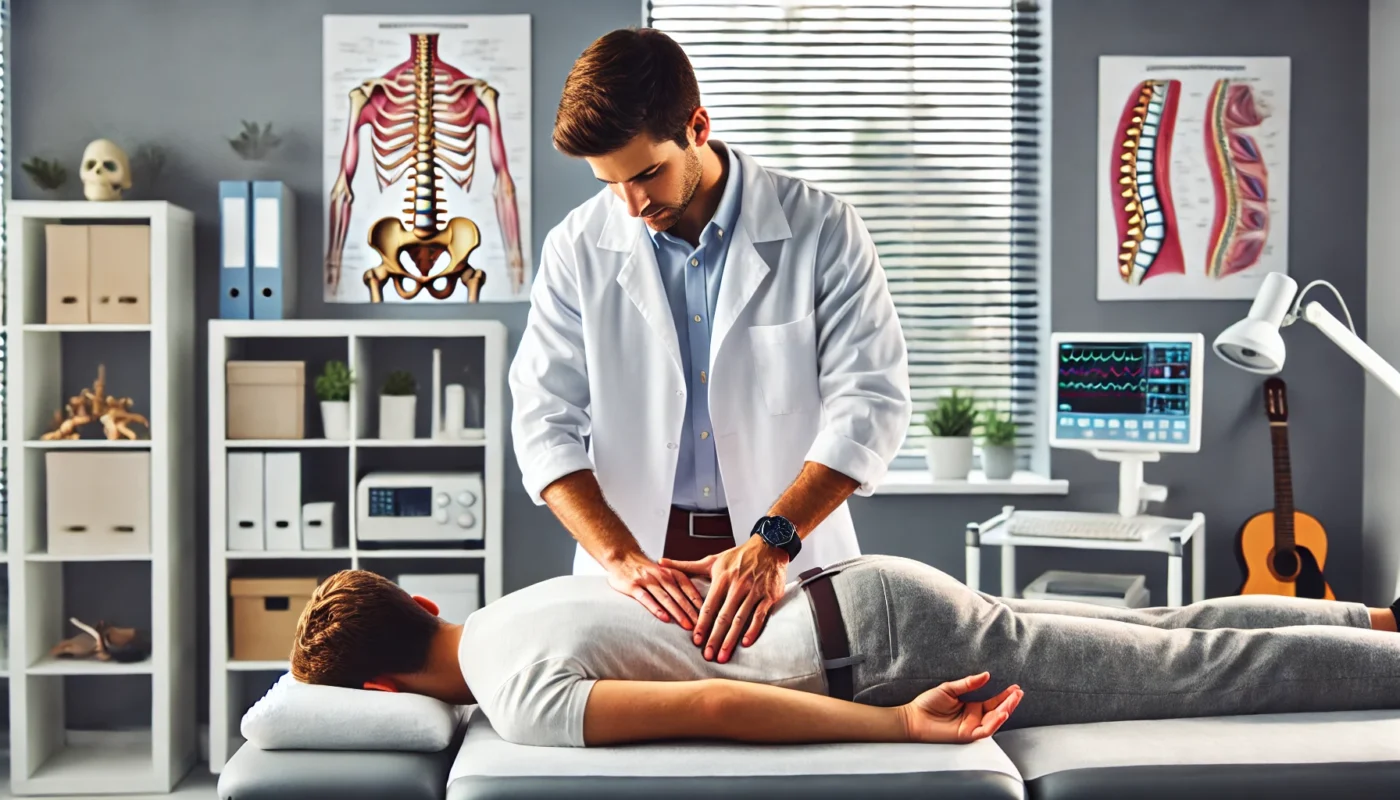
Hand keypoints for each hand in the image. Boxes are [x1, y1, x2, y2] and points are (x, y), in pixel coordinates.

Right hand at [607, 552, 703, 630]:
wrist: (622, 556)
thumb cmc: (645, 568)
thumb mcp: (664, 571)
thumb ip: (677, 584)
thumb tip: (694, 602)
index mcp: (671, 572)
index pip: (688, 588)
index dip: (698, 602)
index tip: (707, 615)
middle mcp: (661, 576)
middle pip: (679, 595)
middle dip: (691, 611)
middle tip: (701, 625)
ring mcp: (647, 581)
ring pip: (665, 598)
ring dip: (677, 612)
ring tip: (686, 625)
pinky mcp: (633, 586)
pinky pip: (646, 599)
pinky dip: (656, 609)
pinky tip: (664, 618)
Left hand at [662, 536, 787, 662]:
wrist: (769, 546)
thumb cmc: (738, 556)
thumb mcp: (712, 560)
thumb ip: (686, 566)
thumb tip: (661, 562)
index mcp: (722, 578)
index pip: (708, 606)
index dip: (701, 624)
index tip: (695, 640)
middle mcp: (737, 585)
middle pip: (723, 616)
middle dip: (715, 638)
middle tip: (708, 655)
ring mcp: (754, 591)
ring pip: (740, 619)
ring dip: (731, 639)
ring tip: (723, 655)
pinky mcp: (768, 596)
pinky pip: (760, 616)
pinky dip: (753, 630)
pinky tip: (745, 643)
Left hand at [898, 672, 1022, 743]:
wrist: (913, 718)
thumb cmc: (928, 704)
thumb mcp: (949, 689)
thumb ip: (968, 683)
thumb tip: (986, 675)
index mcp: (971, 708)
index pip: (993, 702)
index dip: (1005, 696)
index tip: (1015, 688)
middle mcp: (974, 719)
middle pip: (997, 711)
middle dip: (1010, 703)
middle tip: (1019, 693)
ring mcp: (971, 728)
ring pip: (994, 721)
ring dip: (1005, 710)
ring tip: (1014, 699)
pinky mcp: (966, 735)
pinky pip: (985, 730)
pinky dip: (995, 723)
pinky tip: (1001, 713)